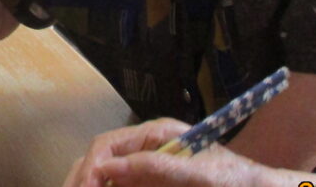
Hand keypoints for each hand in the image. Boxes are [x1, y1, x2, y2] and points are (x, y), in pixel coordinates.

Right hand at [62, 118, 308, 186]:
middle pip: (98, 160)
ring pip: (103, 178)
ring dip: (86, 186)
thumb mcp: (199, 174)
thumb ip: (155, 167)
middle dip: (81, 179)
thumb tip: (108, 168)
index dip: (90, 167)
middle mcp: (144, 149)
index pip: (107, 144)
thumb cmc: (234, 179)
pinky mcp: (149, 185)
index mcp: (155, 134)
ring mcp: (145, 170)